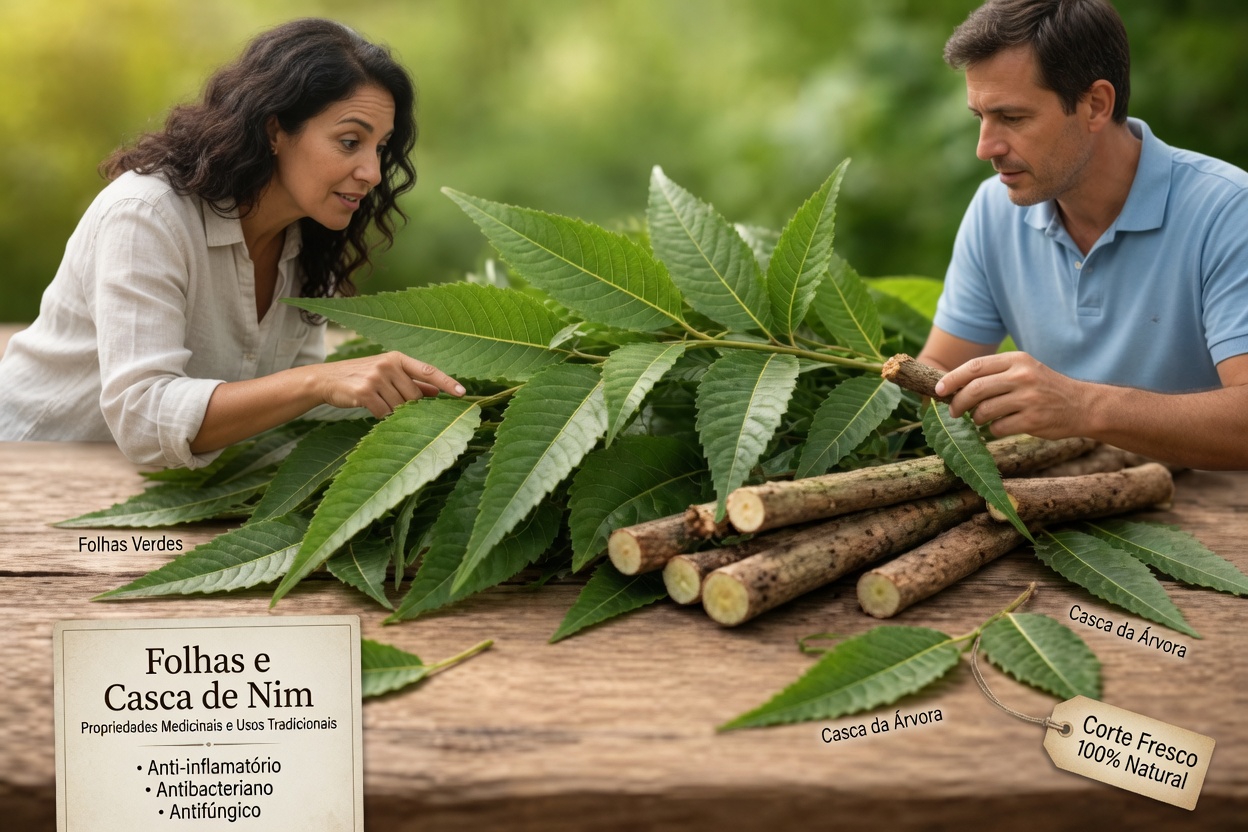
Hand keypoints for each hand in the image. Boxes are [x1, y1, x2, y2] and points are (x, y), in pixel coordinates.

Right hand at [311, 351, 463, 417]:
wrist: (326, 379)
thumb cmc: (361, 377)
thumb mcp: (387, 374)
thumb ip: (412, 382)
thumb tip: (437, 393)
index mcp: (397, 358)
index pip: (428, 371)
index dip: (447, 383)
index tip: (463, 394)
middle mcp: (388, 365)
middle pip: (414, 397)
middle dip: (408, 406)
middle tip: (391, 402)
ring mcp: (376, 377)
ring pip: (400, 407)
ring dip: (392, 411)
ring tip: (377, 402)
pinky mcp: (364, 392)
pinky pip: (384, 413)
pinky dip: (380, 416)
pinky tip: (369, 407)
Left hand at [933, 351, 1088, 438]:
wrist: (1082, 405)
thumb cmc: (1044, 388)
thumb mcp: (1024, 370)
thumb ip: (994, 374)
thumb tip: (954, 386)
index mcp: (1017, 360)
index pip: (975, 367)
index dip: (952, 379)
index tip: (939, 390)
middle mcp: (1022, 376)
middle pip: (975, 389)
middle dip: (958, 403)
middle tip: (952, 412)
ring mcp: (1028, 398)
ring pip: (984, 410)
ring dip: (976, 418)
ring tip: (979, 419)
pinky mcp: (1033, 419)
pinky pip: (999, 428)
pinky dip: (993, 430)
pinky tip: (1000, 426)